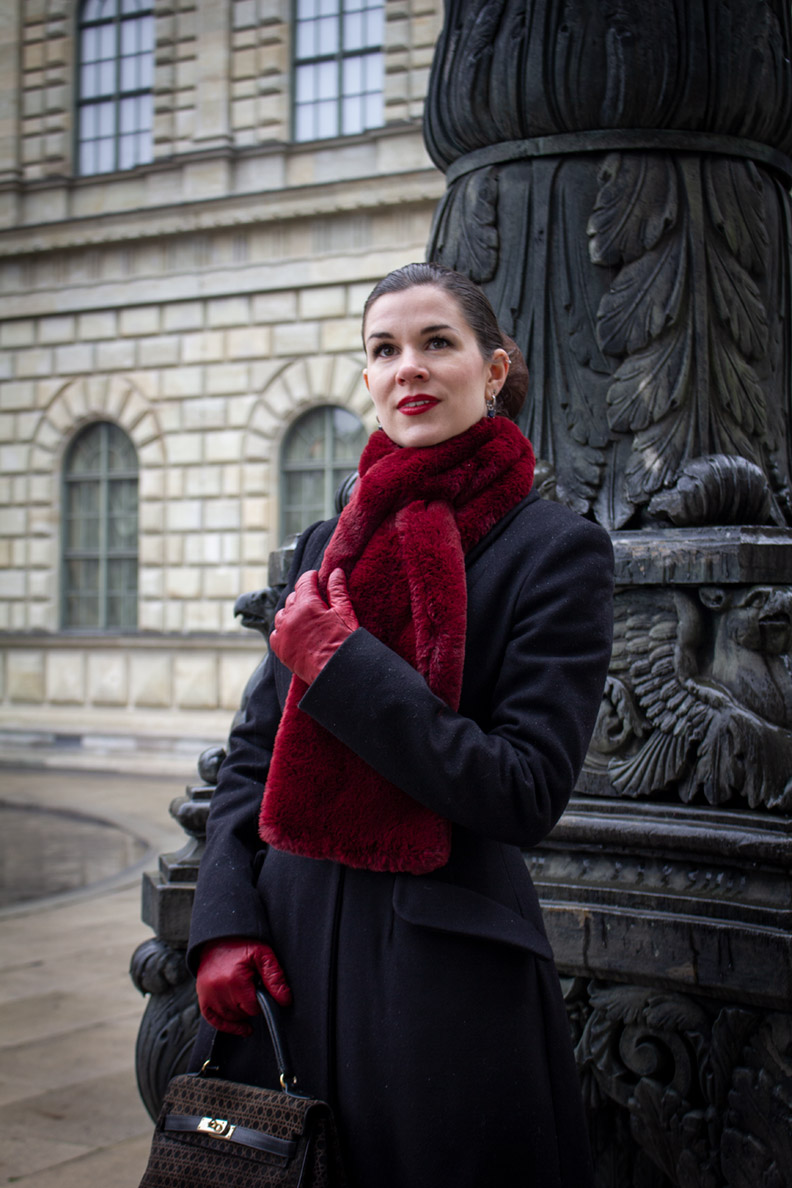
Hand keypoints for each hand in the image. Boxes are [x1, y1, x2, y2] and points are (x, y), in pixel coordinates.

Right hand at [196, 938, 291, 1035]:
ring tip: (245, 997)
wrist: (219, 937)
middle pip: (242, 1014)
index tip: (262, 990)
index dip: (262, 1001)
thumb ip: (275, 978)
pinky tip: (240, 1025)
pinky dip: (227, 1024)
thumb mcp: (263, 955)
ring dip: (241, 1012)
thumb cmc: (242, 945)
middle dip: (251, 1005)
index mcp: (235, 979)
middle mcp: (218, 989)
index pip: (253, 1008)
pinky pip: (214, 1020)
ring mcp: (208, 995)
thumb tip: (285, 1000)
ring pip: (230, 1018)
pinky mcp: (203, 998)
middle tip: (254, 990)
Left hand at [269, 568, 357, 684]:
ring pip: (282, 614)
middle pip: (293, 597)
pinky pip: (276, 632)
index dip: (311, 577)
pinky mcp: (280, 649)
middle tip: (316, 601)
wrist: (336, 672)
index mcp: (307, 605)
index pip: (304, 581)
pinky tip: (294, 633)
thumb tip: (335, 572)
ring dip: (291, 612)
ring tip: (305, 618)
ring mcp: (283, 633)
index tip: (316, 577)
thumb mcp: (344, 612)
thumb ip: (337, 590)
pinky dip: (283, 630)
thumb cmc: (344, 643)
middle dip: (303, 596)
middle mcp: (291, 616)